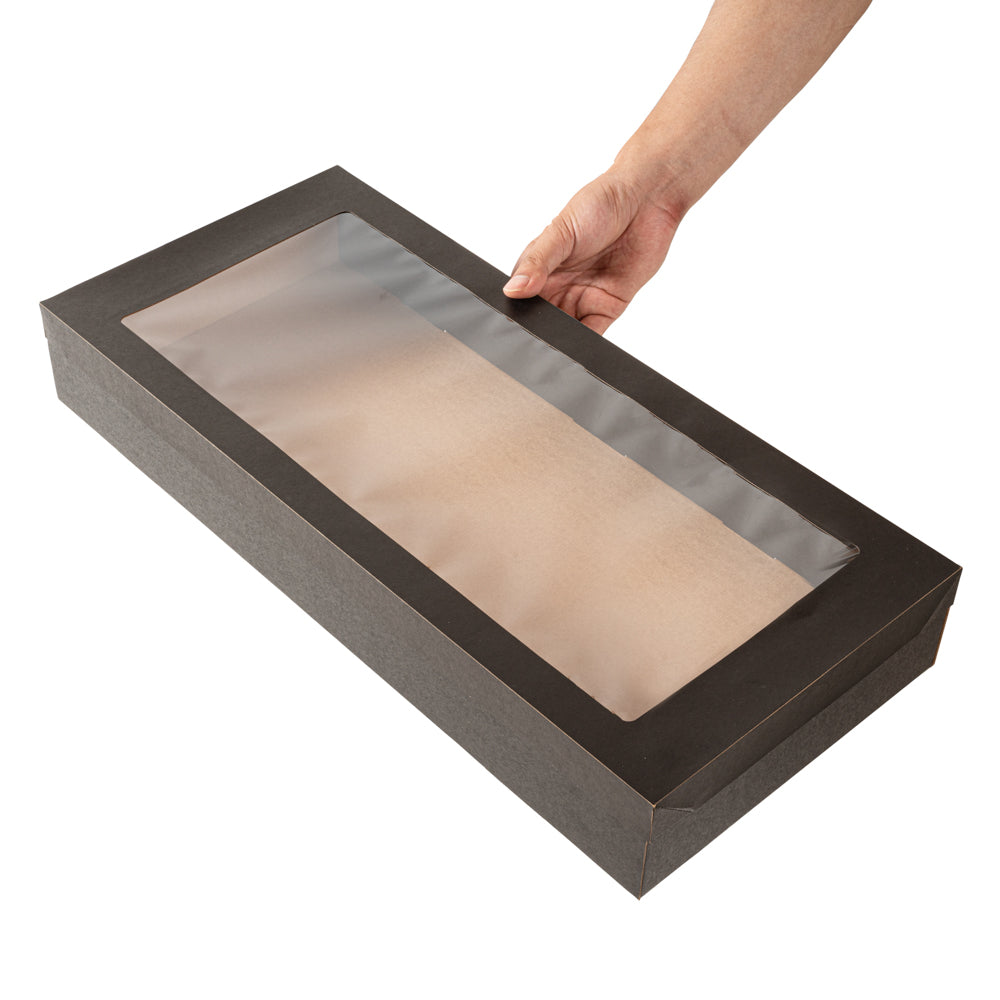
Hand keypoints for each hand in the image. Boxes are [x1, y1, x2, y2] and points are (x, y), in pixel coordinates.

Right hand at [502, 169, 680, 334]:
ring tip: (554, 345)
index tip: (513, 323)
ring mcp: (582, 297)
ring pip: (564, 330)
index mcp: (540, 266)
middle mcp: (559, 285)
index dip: (517, 312)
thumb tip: (513, 289)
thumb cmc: (602, 202)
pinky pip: (592, 333)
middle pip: (541, 319)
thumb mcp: (561, 231)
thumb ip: (537, 262)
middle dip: (538, 331)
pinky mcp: (608, 307)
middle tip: (535, 338)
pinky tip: (578, 347)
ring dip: (560, 340)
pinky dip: (585, 344)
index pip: (520, 298)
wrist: (648, 198)